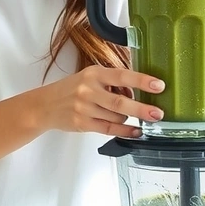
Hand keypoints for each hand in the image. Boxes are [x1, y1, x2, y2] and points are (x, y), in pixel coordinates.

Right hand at [39, 66, 163, 137]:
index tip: (159, 86)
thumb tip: (138, 91)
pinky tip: (136, 131)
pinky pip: (109, 129)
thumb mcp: (90, 77)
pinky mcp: (83, 123)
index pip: (122, 75)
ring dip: (129, 118)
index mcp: (94, 74)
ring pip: (117, 117)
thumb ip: (112, 82)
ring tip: (131, 116)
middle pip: (120, 102)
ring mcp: (85, 108)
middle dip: (142, 109)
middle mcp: (88, 90)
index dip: (142, 81)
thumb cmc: (72, 89)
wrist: (45, 105)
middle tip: (158, 113)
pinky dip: (125, 131)